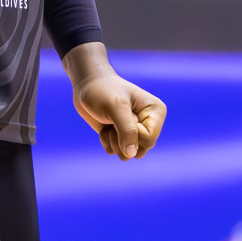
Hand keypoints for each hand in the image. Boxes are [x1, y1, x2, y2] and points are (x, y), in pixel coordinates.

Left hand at [62, 43, 166, 160]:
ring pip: (127, 154)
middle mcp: (149, 124)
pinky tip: (104, 126)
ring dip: (113, 141)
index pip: (149, 140)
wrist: (86, 85)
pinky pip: (115, 152)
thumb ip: (126, 131)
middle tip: (113, 121)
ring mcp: (135, 131)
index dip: (131, 134)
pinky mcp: (121, 136)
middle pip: (139, 151)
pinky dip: (106, 141)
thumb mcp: (116, 107)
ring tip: (108, 122)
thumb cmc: (103, 90)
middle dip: (121, 140)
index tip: (122, 116)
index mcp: (156, 112)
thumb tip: (131, 155)